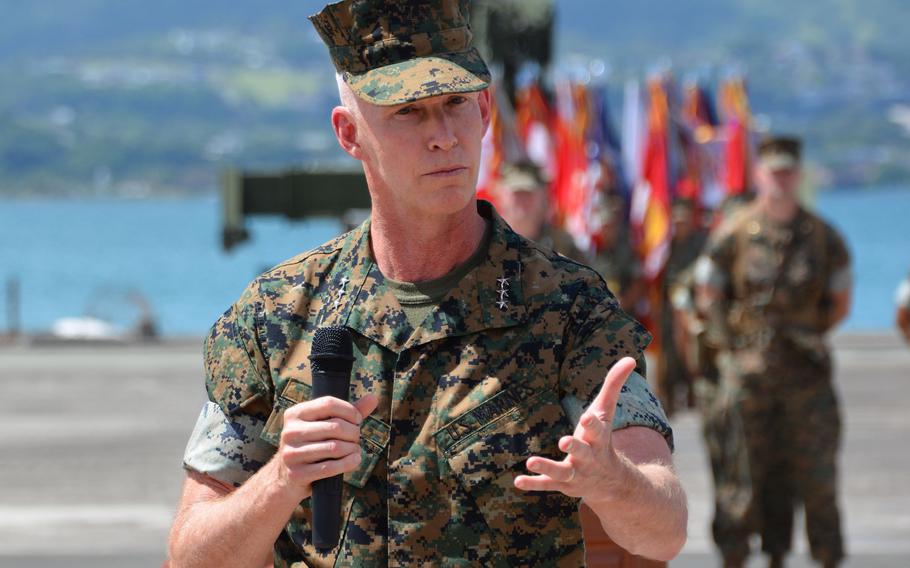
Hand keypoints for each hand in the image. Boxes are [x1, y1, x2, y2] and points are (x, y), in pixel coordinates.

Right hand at [276, 393, 378, 495]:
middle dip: (353, 433)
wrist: (286, 477)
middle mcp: (290, 431)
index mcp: (295, 414)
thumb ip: (348, 411)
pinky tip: (355, 460)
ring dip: (353, 449)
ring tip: (355, 450)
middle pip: (335, 426)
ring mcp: (292, 453)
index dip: (349, 410)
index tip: (358, 419)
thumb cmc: (312, 444)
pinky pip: (330, 467)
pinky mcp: (297, 474)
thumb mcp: (324, 424)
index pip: (328, 403)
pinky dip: (348, 463)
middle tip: (356, 438)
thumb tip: (373, 397)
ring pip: (335, 447)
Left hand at [514, 357, 635, 502]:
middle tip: (564, 441)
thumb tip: (629, 359)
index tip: (588, 416)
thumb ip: (613, 385)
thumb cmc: (602, 439)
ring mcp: (576, 473)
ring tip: (531, 461)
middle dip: (574, 447)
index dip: (593, 424)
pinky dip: (534, 483)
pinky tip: (518, 480)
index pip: (598, 429)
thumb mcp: (606, 412)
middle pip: (582, 452)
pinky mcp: (563, 484)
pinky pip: (547, 485)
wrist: (611, 482)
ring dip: (547, 467)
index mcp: (598, 439)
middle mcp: (589, 458)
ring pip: (562, 472)